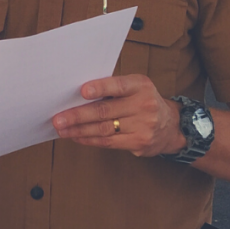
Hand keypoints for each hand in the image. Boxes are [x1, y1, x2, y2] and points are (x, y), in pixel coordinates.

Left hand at [52, 75, 185, 157]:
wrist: (171, 126)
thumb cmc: (143, 101)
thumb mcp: (135, 88)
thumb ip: (113, 89)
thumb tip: (76, 95)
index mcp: (140, 85)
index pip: (118, 86)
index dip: (100, 88)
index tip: (82, 91)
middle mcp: (143, 105)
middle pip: (105, 111)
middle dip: (78, 115)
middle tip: (58, 119)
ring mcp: (143, 125)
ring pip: (103, 129)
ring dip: (79, 130)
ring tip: (62, 129)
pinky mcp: (139, 142)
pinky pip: (108, 142)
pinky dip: (89, 139)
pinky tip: (76, 136)